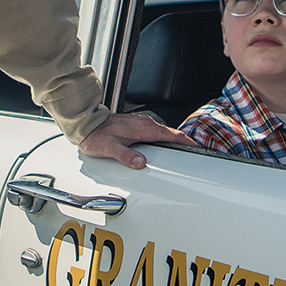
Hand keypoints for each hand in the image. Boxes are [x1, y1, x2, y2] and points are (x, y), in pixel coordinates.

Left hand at [78, 113, 195, 168]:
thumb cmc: (96, 135)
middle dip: (185, 142)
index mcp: (143, 128)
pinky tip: (165, 145)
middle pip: (171, 133)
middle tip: (196, 152)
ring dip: (175, 140)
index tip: (197, 147)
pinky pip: (157, 132)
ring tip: (184, 150)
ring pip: (164, 132)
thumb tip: (141, 162)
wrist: (87, 123)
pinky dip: (166, 138)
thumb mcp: (109, 148)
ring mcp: (142, 123)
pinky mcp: (138, 125)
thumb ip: (126, 155)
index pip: (171, 135)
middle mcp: (145, 124)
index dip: (186, 141)